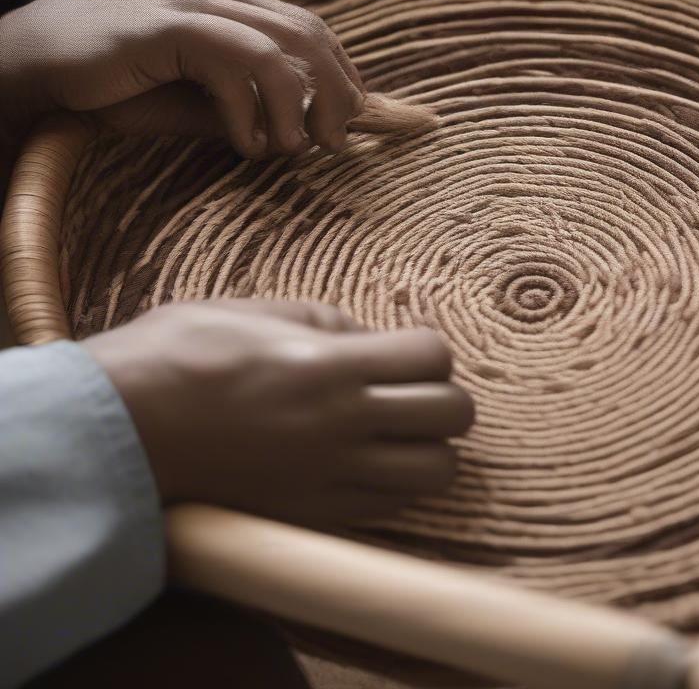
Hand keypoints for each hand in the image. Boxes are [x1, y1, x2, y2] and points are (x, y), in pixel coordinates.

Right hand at [0, 0, 362, 157]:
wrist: (24, 68)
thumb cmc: (107, 88)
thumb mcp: (190, 99)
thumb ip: (243, 105)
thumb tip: (300, 133)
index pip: (304, 24)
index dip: (339, 70)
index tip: (349, 115)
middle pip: (307, 32)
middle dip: (336, 90)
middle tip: (336, 139)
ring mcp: (187, 0)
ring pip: (281, 47)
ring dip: (300, 106)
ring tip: (296, 149)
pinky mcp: (165, 22)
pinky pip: (236, 64)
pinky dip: (252, 111)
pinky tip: (246, 143)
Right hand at [85, 299, 473, 527]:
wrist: (119, 430)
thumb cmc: (179, 354)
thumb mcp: (256, 310)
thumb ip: (326, 321)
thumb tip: (368, 339)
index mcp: (332, 364)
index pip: (434, 356)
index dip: (427, 349)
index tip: (404, 350)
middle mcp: (342, 424)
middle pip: (452, 415)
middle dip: (442, 396)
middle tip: (409, 391)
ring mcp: (331, 476)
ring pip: (436, 472)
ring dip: (429, 448)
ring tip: (396, 434)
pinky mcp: (312, 514)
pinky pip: (391, 507)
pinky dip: (395, 485)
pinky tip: (364, 464)